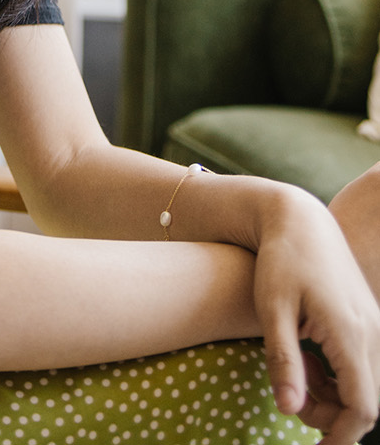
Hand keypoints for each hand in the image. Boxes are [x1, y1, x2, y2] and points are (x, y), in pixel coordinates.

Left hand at [251, 185, 379, 444]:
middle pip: (364, 400)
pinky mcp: (366, 318)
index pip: (361, 408)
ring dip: (332, 392)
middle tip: (291, 393)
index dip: (339, 436)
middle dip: (330, 413)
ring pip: (364, 383)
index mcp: (350, 333)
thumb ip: (283, 361)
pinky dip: (336, 373)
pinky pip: (361, 363)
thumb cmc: (280, 259)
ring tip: (295, 366)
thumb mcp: (272, 309)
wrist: (298, 218)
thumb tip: (288, 411)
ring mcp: (373, 324)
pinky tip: (307, 353)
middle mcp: (371, 331)